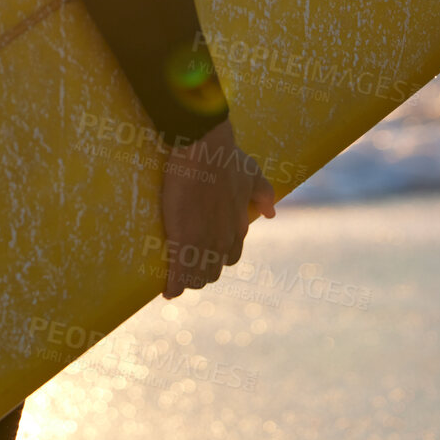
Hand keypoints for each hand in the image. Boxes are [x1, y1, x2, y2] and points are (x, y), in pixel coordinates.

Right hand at [158, 119, 274, 299]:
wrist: (203, 149)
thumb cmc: (226, 157)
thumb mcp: (251, 174)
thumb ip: (263, 193)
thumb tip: (272, 214)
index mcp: (238, 227)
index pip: (230, 256)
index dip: (217, 258)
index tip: (205, 253)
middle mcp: (224, 241)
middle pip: (213, 271)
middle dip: (201, 272)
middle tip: (185, 265)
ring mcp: (203, 243)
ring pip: (197, 277)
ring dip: (187, 280)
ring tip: (174, 276)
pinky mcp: (183, 242)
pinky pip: (179, 275)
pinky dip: (173, 286)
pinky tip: (167, 291)